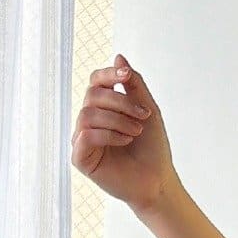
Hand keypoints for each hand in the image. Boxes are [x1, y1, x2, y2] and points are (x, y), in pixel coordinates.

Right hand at [70, 54, 174, 214]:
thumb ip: (134, 84)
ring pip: (88, 114)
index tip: (126, 76)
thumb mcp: (148, 109)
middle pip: (92, 95)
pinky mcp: (80, 158)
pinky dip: (108, 135)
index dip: (108, 74)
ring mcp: (83, 140)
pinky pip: (85, 135)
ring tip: (136, 132)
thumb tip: (118, 56)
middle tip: (143, 117)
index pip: (95, 82)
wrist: (158, 181)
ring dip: (116, 120)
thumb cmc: (153, 149)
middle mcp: (90, 122)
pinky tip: (125, 142)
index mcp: (103, 109)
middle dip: (120, 102)